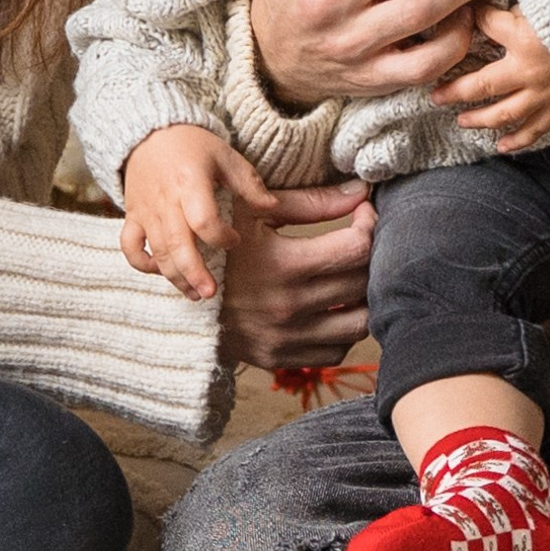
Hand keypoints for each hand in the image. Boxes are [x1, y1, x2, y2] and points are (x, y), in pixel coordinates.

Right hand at [120, 125, 277, 301]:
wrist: (149, 132)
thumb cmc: (192, 144)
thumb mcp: (225, 155)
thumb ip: (249, 183)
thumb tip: (273, 207)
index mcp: (189, 182)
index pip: (203, 219)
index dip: (221, 236)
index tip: (236, 240)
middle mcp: (165, 200)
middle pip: (177, 244)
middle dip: (193, 272)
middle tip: (211, 293)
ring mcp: (146, 210)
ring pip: (156, 251)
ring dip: (174, 276)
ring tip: (196, 294)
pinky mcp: (133, 215)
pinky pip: (130, 246)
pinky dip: (142, 263)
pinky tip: (161, 273)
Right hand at [218, 180, 377, 369]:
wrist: (179, 296)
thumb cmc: (220, 246)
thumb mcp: (255, 214)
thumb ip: (313, 201)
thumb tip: (362, 192)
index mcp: (283, 264)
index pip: (357, 247)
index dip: (369, 225)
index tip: (363, 215)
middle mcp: (288, 306)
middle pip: (363, 282)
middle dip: (370, 256)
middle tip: (359, 241)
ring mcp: (286, 338)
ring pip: (360, 322)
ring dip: (365, 297)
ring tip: (352, 277)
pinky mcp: (280, 359)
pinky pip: (337, 351)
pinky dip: (343, 330)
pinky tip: (334, 307)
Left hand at [435, 2, 549, 153]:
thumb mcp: (544, 2)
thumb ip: (514, 12)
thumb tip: (484, 8)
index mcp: (523, 37)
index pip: (485, 26)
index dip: (472, 20)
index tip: (462, 19)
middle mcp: (528, 70)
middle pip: (481, 85)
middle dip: (454, 91)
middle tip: (436, 96)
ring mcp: (543, 93)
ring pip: (502, 114)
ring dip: (478, 119)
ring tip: (462, 121)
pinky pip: (534, 130)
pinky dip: (517, 140)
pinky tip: (501, 146)